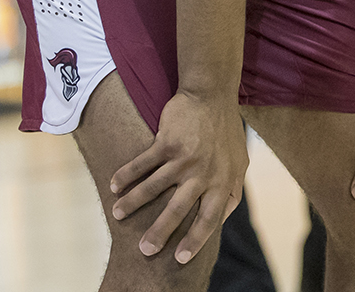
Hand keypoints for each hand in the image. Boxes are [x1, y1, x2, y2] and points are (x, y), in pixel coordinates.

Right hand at [109, 90, 247, 264]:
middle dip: (159, 232)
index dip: (195, 240)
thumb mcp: (240, 163)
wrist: (212, 95)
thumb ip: (232, 191)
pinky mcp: (167, 141)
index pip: (209, 219)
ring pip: (154, 187)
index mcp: (222, 182)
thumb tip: (222, 219)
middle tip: (144, 250)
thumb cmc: (225, 132)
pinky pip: (142, 163)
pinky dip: (126, 175)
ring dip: (133, 203)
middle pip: (178, 209)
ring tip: (117, 215)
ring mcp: (184, 157)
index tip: (179, 258)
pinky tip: (114, 185)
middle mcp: (203, 173)